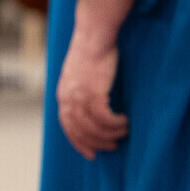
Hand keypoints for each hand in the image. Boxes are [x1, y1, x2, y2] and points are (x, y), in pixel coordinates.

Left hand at [56, 33, 127, 157]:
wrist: (94, 35)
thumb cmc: (93, 53)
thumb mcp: (81, 75)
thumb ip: (82, 91)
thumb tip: (93, 106)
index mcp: (63, 94)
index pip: (67, 126)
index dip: (78, 142)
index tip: (90, 154)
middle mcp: (67, 97)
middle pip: (78, 130)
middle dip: (95, 142)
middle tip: (112, 147)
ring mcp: (78, 95)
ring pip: (92, 126)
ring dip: (109, 134)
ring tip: (124, 132)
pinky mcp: (93, 91)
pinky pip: (104, 117)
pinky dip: (115, 123)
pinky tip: (126, 121)